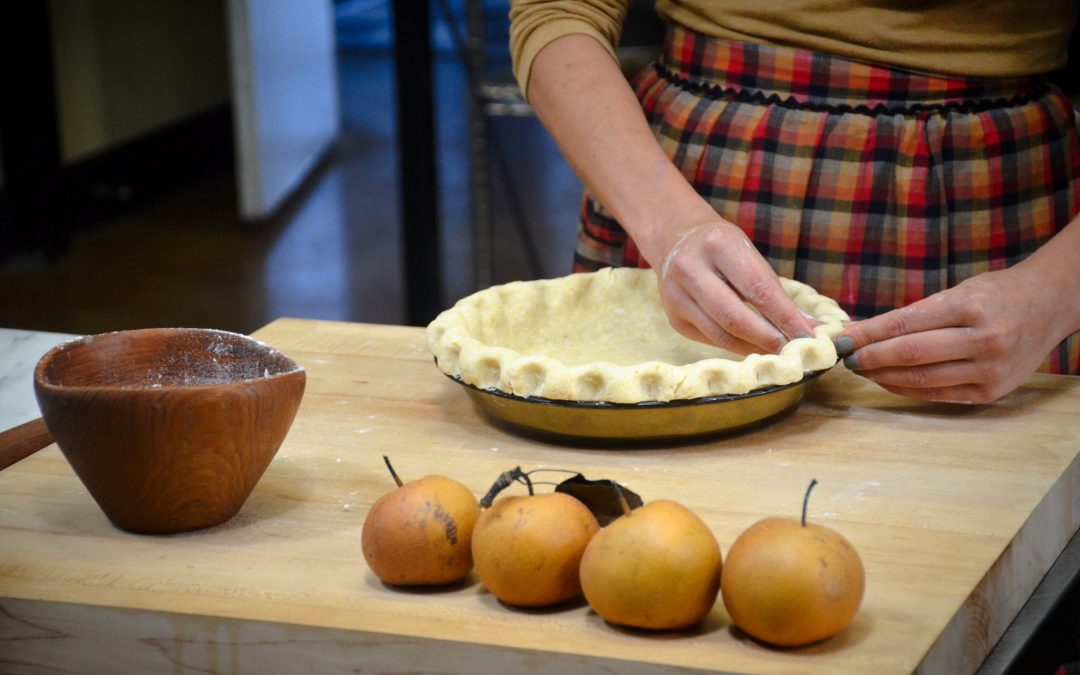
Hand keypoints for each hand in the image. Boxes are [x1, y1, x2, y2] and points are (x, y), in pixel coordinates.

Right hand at [656, 222, 817, 354]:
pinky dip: (736, 346)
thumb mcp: (749, 255)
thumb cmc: (723, 248)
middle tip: (794, 351)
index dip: (786, 318)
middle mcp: (690, 269)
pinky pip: (711, 340)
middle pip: (735, 318)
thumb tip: (809, 329)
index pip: (758, 289)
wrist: (674, 240)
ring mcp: (677, 297)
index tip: (809, 337)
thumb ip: (776, 292)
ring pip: (721, 335)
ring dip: (754, 347)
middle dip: (769, 339)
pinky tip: (753, 346)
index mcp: (718, 245)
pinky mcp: (674, 319)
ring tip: (778, 352)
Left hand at [835, 266, 1062, 402]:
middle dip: (870, 357)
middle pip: (910, 355)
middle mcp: (984, 340)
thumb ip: (914, 314)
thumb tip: (862, 331)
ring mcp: (991, 370)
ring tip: (862, 369)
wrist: (1050, 306)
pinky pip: (939, 394)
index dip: (867, 334)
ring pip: (921, 379)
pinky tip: (887, 381)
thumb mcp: (958, 292)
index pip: (905, 323)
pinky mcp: (992, 392)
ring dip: (883, 376)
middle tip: (845, 357)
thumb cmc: (996, 294)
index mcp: (971, 307)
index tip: (840, 338)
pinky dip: (907, 389)